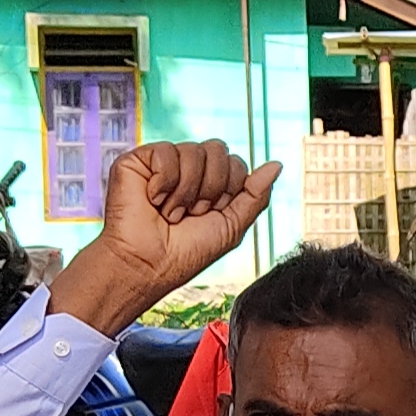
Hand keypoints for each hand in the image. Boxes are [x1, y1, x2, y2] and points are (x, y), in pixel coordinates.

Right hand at [51, 141, 280, 332]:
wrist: (148, 265)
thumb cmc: (186, 252)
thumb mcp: (232, 226)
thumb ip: (256, 195)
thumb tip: (277, 164)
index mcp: (209, 182)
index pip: (235, 163)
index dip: (229, 190)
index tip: (210, 214)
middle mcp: (188, 168)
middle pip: (218, 150)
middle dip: (211, 188)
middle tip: (191, 213)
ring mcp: (163, 163)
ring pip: (194, 151)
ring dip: (187, 191)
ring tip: (170, 212)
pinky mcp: (138, 161)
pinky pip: (166, 151)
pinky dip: (164, 182)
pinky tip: (153, 199)